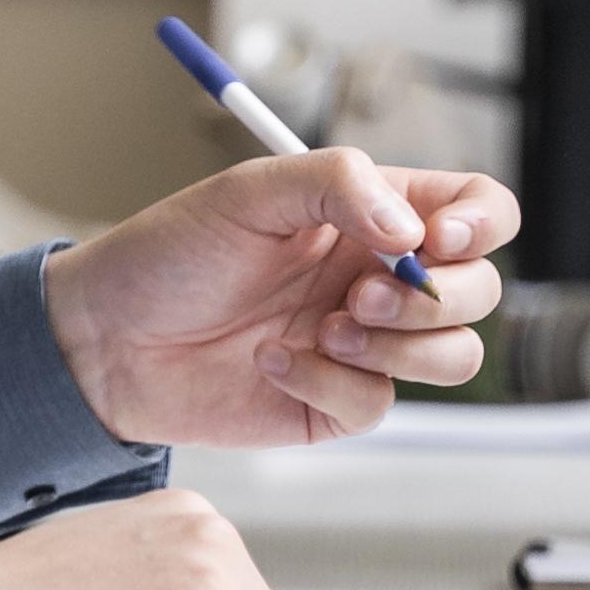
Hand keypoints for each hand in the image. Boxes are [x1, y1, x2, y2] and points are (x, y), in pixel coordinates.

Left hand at [44, 151, 517, 444]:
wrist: (106, 338)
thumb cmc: (170, 253)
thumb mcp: (249, 192)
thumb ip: (338, 185)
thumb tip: (413, 233)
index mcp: (373, 213)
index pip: (477, 209)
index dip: (483, 224)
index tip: (438, 241)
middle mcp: (380, 276)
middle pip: (480, 290)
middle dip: (437, 298)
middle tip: (360, 297)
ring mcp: (365, 344)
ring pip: (453, 355)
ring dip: (401, 346)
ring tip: (325, 331)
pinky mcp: (336, 401)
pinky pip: (379, 403)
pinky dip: (330, 383)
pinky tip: (272, 363)